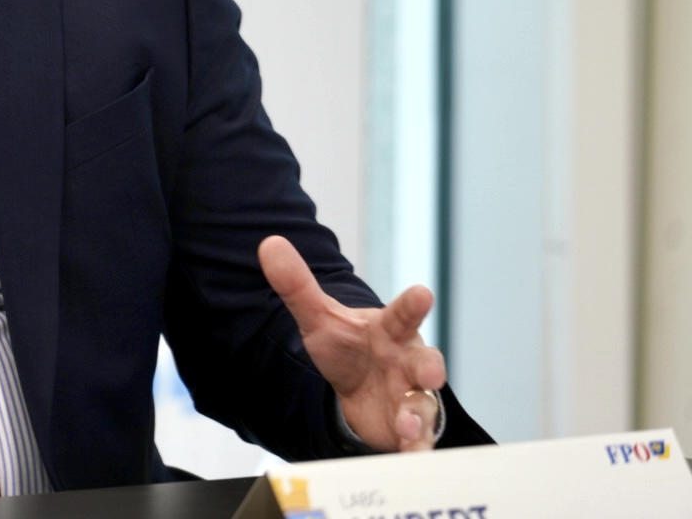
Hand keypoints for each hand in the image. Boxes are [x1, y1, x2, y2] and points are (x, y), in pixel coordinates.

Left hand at [258, 235, 445, 451]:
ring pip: (423, 405)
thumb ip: (296, 285)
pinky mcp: (410, 429)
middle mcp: (408, 362)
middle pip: (426, 361)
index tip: (422, 293)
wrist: (358, 390)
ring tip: (407, 426)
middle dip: (430, 367)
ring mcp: (413, 396)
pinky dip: (417, 450)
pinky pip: (418, 441)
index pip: (402, 314)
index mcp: (389, 331)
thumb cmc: (349, 347)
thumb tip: (269, 243)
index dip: (412, 304)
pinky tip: (413, 456)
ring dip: (417, 416)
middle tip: (431, 373)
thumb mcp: (319, 318)